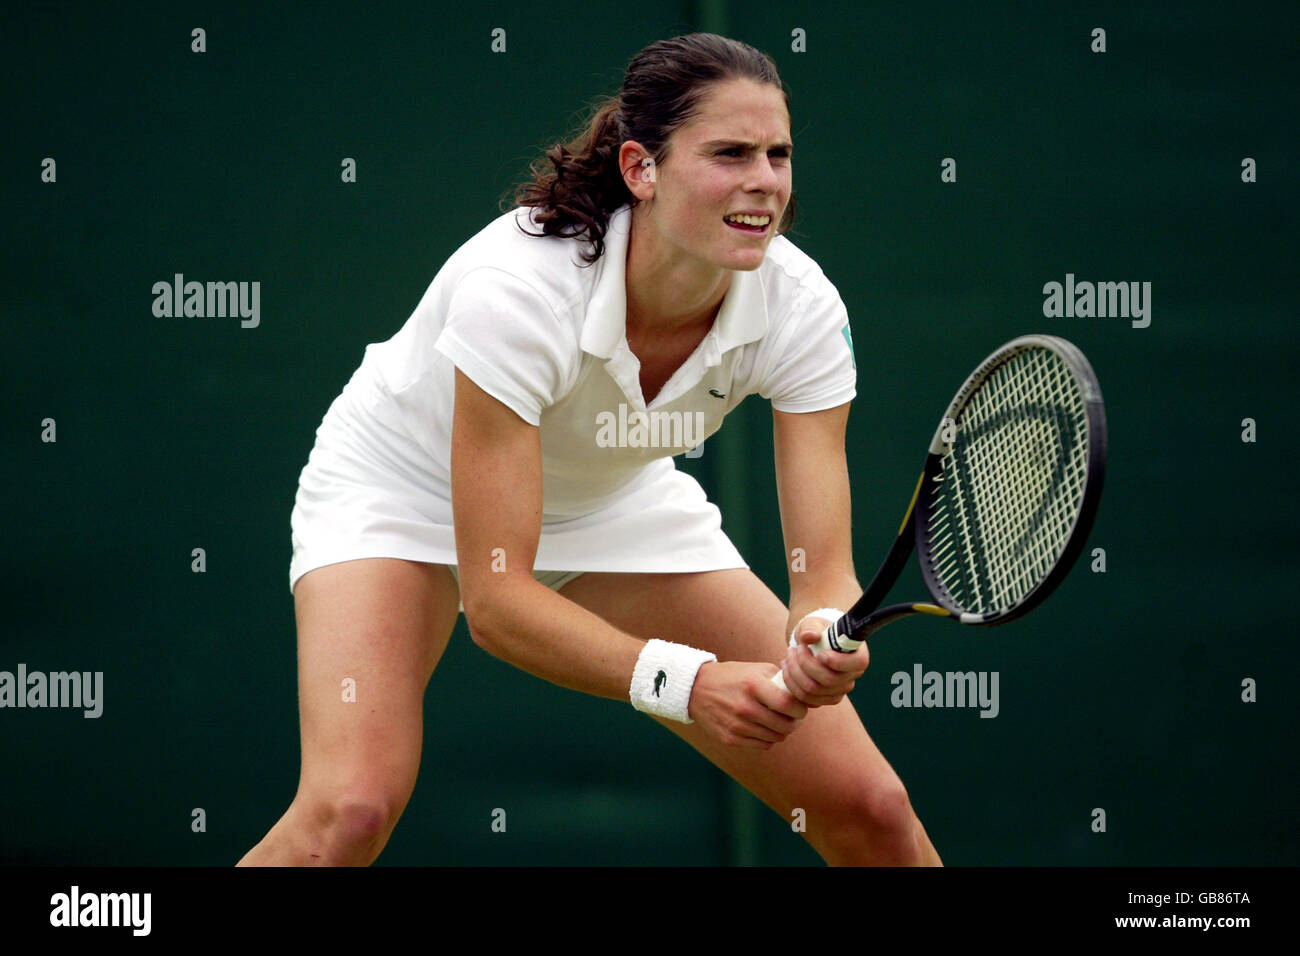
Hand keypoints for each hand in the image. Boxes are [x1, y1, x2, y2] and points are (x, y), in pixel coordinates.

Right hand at [687, 661, 808, 749]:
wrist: (696, 688)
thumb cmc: (732, 677)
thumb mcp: (755, 669)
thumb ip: (781, 679)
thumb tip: (805, 694)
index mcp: (753, 686)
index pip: (789, 705)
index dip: (801, 709)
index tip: (800, 708)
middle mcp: (745, 708)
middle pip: (785, 725)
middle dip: (794, 722)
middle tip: (792, 717)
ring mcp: (737, 726)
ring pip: (776, 738)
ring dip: (781, 731)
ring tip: (777, 721)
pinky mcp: (730, 738)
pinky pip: (762, 745)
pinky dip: (768, 738)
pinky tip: (763, 727)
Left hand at [778, 614, 868, 706]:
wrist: (812, 644)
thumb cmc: (817, 631)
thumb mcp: (814, 623)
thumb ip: (811, 628)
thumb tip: (808, 636)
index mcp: (858, 655)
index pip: (857, 664)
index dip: (838, 661)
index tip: (820, 653)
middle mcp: (851, 676)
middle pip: (829, 680)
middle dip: (806, 663)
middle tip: (795, 648)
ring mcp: (839, 691)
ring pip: (814, 691)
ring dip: (795, 673)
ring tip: (788, 656)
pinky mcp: (824, 699)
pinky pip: (806, 699)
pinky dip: (792, 684)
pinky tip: (786, 668)